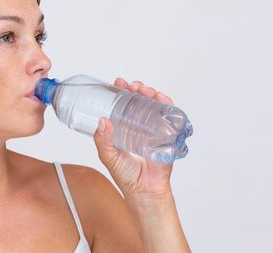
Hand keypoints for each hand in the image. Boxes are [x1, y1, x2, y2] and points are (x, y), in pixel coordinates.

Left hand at [93, 78, 175, 197]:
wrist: (145, 191)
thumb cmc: (126, 175)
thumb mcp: (108, 156)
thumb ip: (102, 141)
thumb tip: (102, 121)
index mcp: (124, 127)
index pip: (123, 104)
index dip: (122, 91)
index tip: (119, 82)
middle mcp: (140, 125)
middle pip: (141, 100)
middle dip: (138, 89)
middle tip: (133, 86)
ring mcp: (155, 129)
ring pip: (155, 105)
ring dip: (152, 93)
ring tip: (146, 90)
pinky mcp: (168, 136)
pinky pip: (171, 117)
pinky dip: (168, 105)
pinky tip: (163, 99)